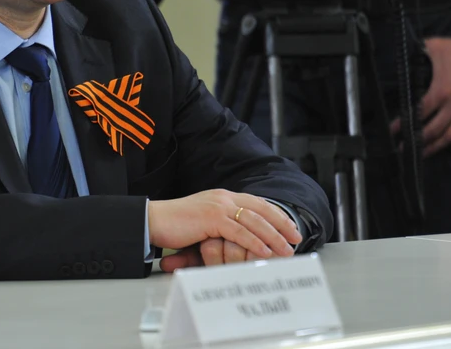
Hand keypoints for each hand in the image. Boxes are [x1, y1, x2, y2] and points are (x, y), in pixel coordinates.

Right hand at [148, 190, 301, 272]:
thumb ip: (222, 224)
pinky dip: (255, 243)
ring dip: (274, 237)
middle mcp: (223, 198)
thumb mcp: (203, 220)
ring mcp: (218, 206)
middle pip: (261, 209)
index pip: (256, 203)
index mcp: (222, 196)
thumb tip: (240, 238)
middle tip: (296, 238)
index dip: (276, 215)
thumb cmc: (175, 224)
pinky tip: (266, 252)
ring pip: (254, 221)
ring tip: (287, 250)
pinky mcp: (211, 219)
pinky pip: (239, 232)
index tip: (290, 227)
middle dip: (282, 225)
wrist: (153, 220)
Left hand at [390, 37, 450, 156]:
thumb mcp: (434, 47)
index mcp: (441, 91)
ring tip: (422, 153)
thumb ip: (416, 52)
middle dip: (416, 140)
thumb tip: (400, 51)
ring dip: (435, 147)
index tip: (393, 131)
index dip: (403, 124)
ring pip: (450, 136)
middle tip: (404, 147)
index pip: (417, 113)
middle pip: (432, 130)